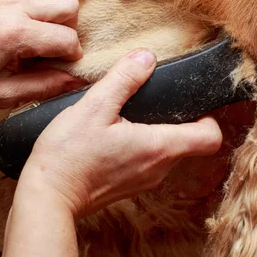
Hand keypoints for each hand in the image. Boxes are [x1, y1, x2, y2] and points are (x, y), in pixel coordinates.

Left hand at [0, 0, 84, 109]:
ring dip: (55, 5)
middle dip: (68, 28)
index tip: (61, 67)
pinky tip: (27, 3)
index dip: (71, 57)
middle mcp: (10, 4)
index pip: (67, 38)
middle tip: (51, 47)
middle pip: (68, 3)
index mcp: (13, 33)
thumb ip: (46, 86)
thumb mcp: (4, 95)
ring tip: (41, 27)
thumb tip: (77, 79)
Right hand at [17, 48, 223, 218]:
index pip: (210, 137)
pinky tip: (116, 133)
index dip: (207, 117)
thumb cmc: (68, 156)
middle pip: (189, 141)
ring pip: (168, 151)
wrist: (46, 198)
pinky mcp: (130, 186)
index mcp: (159, 148)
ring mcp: (145, 180)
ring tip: (130, 114)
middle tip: (153, 99)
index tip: (191, 101)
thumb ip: (123, 80)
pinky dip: (142, 145)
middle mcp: (159, 169)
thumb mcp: (93, 108)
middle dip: (178, 118)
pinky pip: (149, 161)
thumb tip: (146, 58)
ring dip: (157, 131)